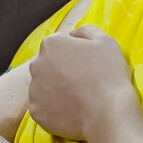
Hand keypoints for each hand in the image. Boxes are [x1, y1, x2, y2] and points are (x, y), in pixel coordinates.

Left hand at [27, 25, 142, 142]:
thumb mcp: (105, 41)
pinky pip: (45, 107)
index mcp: (51, 45)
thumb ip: (86, 31)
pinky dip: (56, 108)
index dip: (74, 52)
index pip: (59, 44)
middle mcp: (36, 65)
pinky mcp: (36, 112)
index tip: (87, 62)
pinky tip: (73, 110)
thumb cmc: (108, 73)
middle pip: (48, 64)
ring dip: (57, 88)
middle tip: (83, 80)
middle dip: (61, 69)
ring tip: (79, 97)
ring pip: (45, 86)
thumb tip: (74, 34)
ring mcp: (33, 90)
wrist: (107, 112)